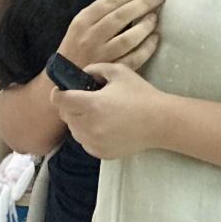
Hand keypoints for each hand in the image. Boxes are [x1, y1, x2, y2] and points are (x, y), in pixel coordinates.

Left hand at [50, 62, 165, 159]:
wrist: (160, 122)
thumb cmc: (141, 94)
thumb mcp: (119, 72)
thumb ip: (95, 68)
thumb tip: (81, 74)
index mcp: (91, 104)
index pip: (59, 100)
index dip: (59, 93)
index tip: (65, 90)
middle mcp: (89, 126)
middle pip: (65, 115)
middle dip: (70, 106)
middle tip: (85, 100)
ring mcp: (94, 142)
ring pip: (74, 130)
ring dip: (79, 121)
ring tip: (96, 114)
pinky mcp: (101, 153)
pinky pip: (85, 142)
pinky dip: (88, 134)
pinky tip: (104, 126)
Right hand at [58, 0, 165, 73]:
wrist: (64, 80)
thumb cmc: (77, 47)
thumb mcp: (82, 25)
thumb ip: (103, 8)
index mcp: (82, 21)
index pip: (110, 1)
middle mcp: (90, 37)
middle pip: (120, 17)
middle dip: (143, 3)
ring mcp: (101, 56)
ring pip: (127, 39)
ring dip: (144, 26)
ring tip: (155, 16)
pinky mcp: (110, 72)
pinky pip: (132, 60)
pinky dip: (146, 49)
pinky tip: (155, 39)